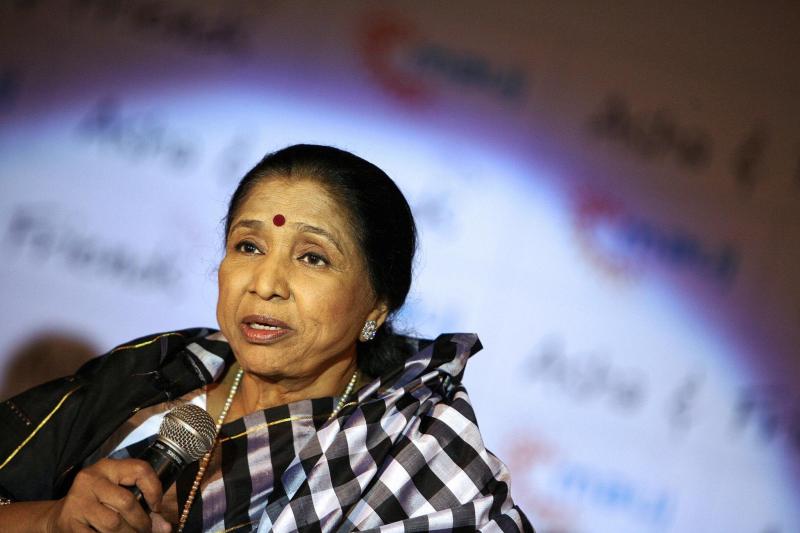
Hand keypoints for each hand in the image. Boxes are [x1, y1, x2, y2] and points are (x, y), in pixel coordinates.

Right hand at [45, 458, 166, 531]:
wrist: (57, 516)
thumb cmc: (96, 503)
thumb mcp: (116, 494)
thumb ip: (143, 507)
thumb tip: (166, 528)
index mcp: (107, 467)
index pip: (140, 469)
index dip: (155, 489)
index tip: (157, 507)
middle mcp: (91, 480)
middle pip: (127, 502)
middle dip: (142, 521)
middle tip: (145, 530)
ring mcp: (78, 502)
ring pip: (114, 523)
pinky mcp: (70, 523)